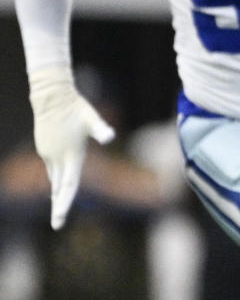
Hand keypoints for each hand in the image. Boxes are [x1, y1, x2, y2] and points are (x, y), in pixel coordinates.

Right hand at [28, 67, 114, 228]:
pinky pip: (51, 167)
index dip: (65, 203)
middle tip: (57, 225)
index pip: (69, 185)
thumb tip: (111, 137)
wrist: (52, 98)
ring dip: (57, 192)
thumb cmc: (76, 108)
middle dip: (59, 206)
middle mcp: (58, 158)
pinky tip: (57, 182)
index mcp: (72, 155)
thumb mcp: (92, 118)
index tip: (59, 219)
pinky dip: (55, 177)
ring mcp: (48, 154)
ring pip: (54, 178)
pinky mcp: (44, 149)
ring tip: (58, 207)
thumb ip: (101, 130)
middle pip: (59, 188)